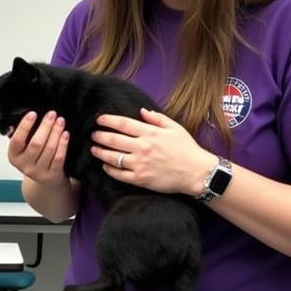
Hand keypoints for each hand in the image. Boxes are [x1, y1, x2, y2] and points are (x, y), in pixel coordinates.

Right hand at [7, 111, 69, 186]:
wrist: (45, 180)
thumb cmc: (34, 159)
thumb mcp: (24, 147)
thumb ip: (24, 134)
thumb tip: (28, 116)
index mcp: (14, 156)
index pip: (17, 140)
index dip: (25, 126)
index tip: (33, 114)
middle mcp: (24, 165)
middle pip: (36, 143)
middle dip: (45, 126)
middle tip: (51, 115)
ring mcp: (38, 171)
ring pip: (49, 149)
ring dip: (56, 132)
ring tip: (60, 122)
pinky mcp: (52, 174)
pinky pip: (59, 157)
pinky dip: (63, 144)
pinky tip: (65, 134)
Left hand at [90, 108, 213, 195]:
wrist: (197, 172)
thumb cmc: (187, 149)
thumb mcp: (175, 128)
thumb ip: (157, 119)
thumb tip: (142, 111)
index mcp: (150, 133)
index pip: (122, 124)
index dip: (107, 120)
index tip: (99, 120)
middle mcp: (142, 147)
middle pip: (113, 140)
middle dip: (99, 136)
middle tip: (93, 134)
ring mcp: (139, 164)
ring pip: (112, 157)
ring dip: (100, 152)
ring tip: (94, 149)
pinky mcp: (140, 179)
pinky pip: (118, 174)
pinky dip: (109, 169)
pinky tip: (105, 166)